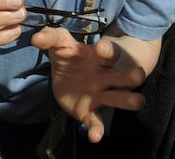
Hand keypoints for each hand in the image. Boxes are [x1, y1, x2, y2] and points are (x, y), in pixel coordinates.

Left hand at [32, 27, 145, 142]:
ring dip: (127, 100)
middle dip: (129, 76)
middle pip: (121, 76)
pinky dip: (96, 129)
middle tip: (138, 74)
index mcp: (98, 57)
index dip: (108, 49)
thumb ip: (50, 38)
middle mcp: (104, 76)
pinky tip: (95, 136)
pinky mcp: (90, 112)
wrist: (70, 76)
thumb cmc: (70, 55)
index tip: (104, 47)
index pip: (109, 51)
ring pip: (117, 99)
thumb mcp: (61, 43)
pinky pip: (96, 122)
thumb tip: (36, 38)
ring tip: (138, 102)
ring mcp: (99, 95)